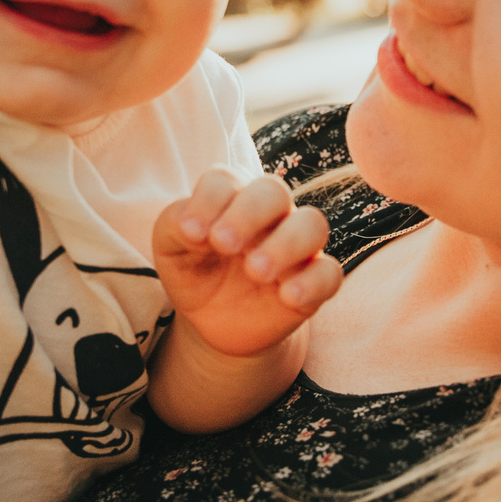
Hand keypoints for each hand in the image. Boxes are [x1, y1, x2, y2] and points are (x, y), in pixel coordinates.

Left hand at [153, 168, 342, 356]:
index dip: (209, 200)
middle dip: (249, 214)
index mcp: (230, 198)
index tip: (190, 233)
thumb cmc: (193, 271)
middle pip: (273, 191)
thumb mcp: (170, 248)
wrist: (213, 321)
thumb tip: (193, 226)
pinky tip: (287, 296)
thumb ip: (175, 225)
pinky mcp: (313, 282)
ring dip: (285, 244)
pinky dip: (312, 282)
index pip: (224, 180)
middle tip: (224, 245)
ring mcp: (295, 246)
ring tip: (255, 271)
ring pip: (312, 225)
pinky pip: (330, 274)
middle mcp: (268, 215)